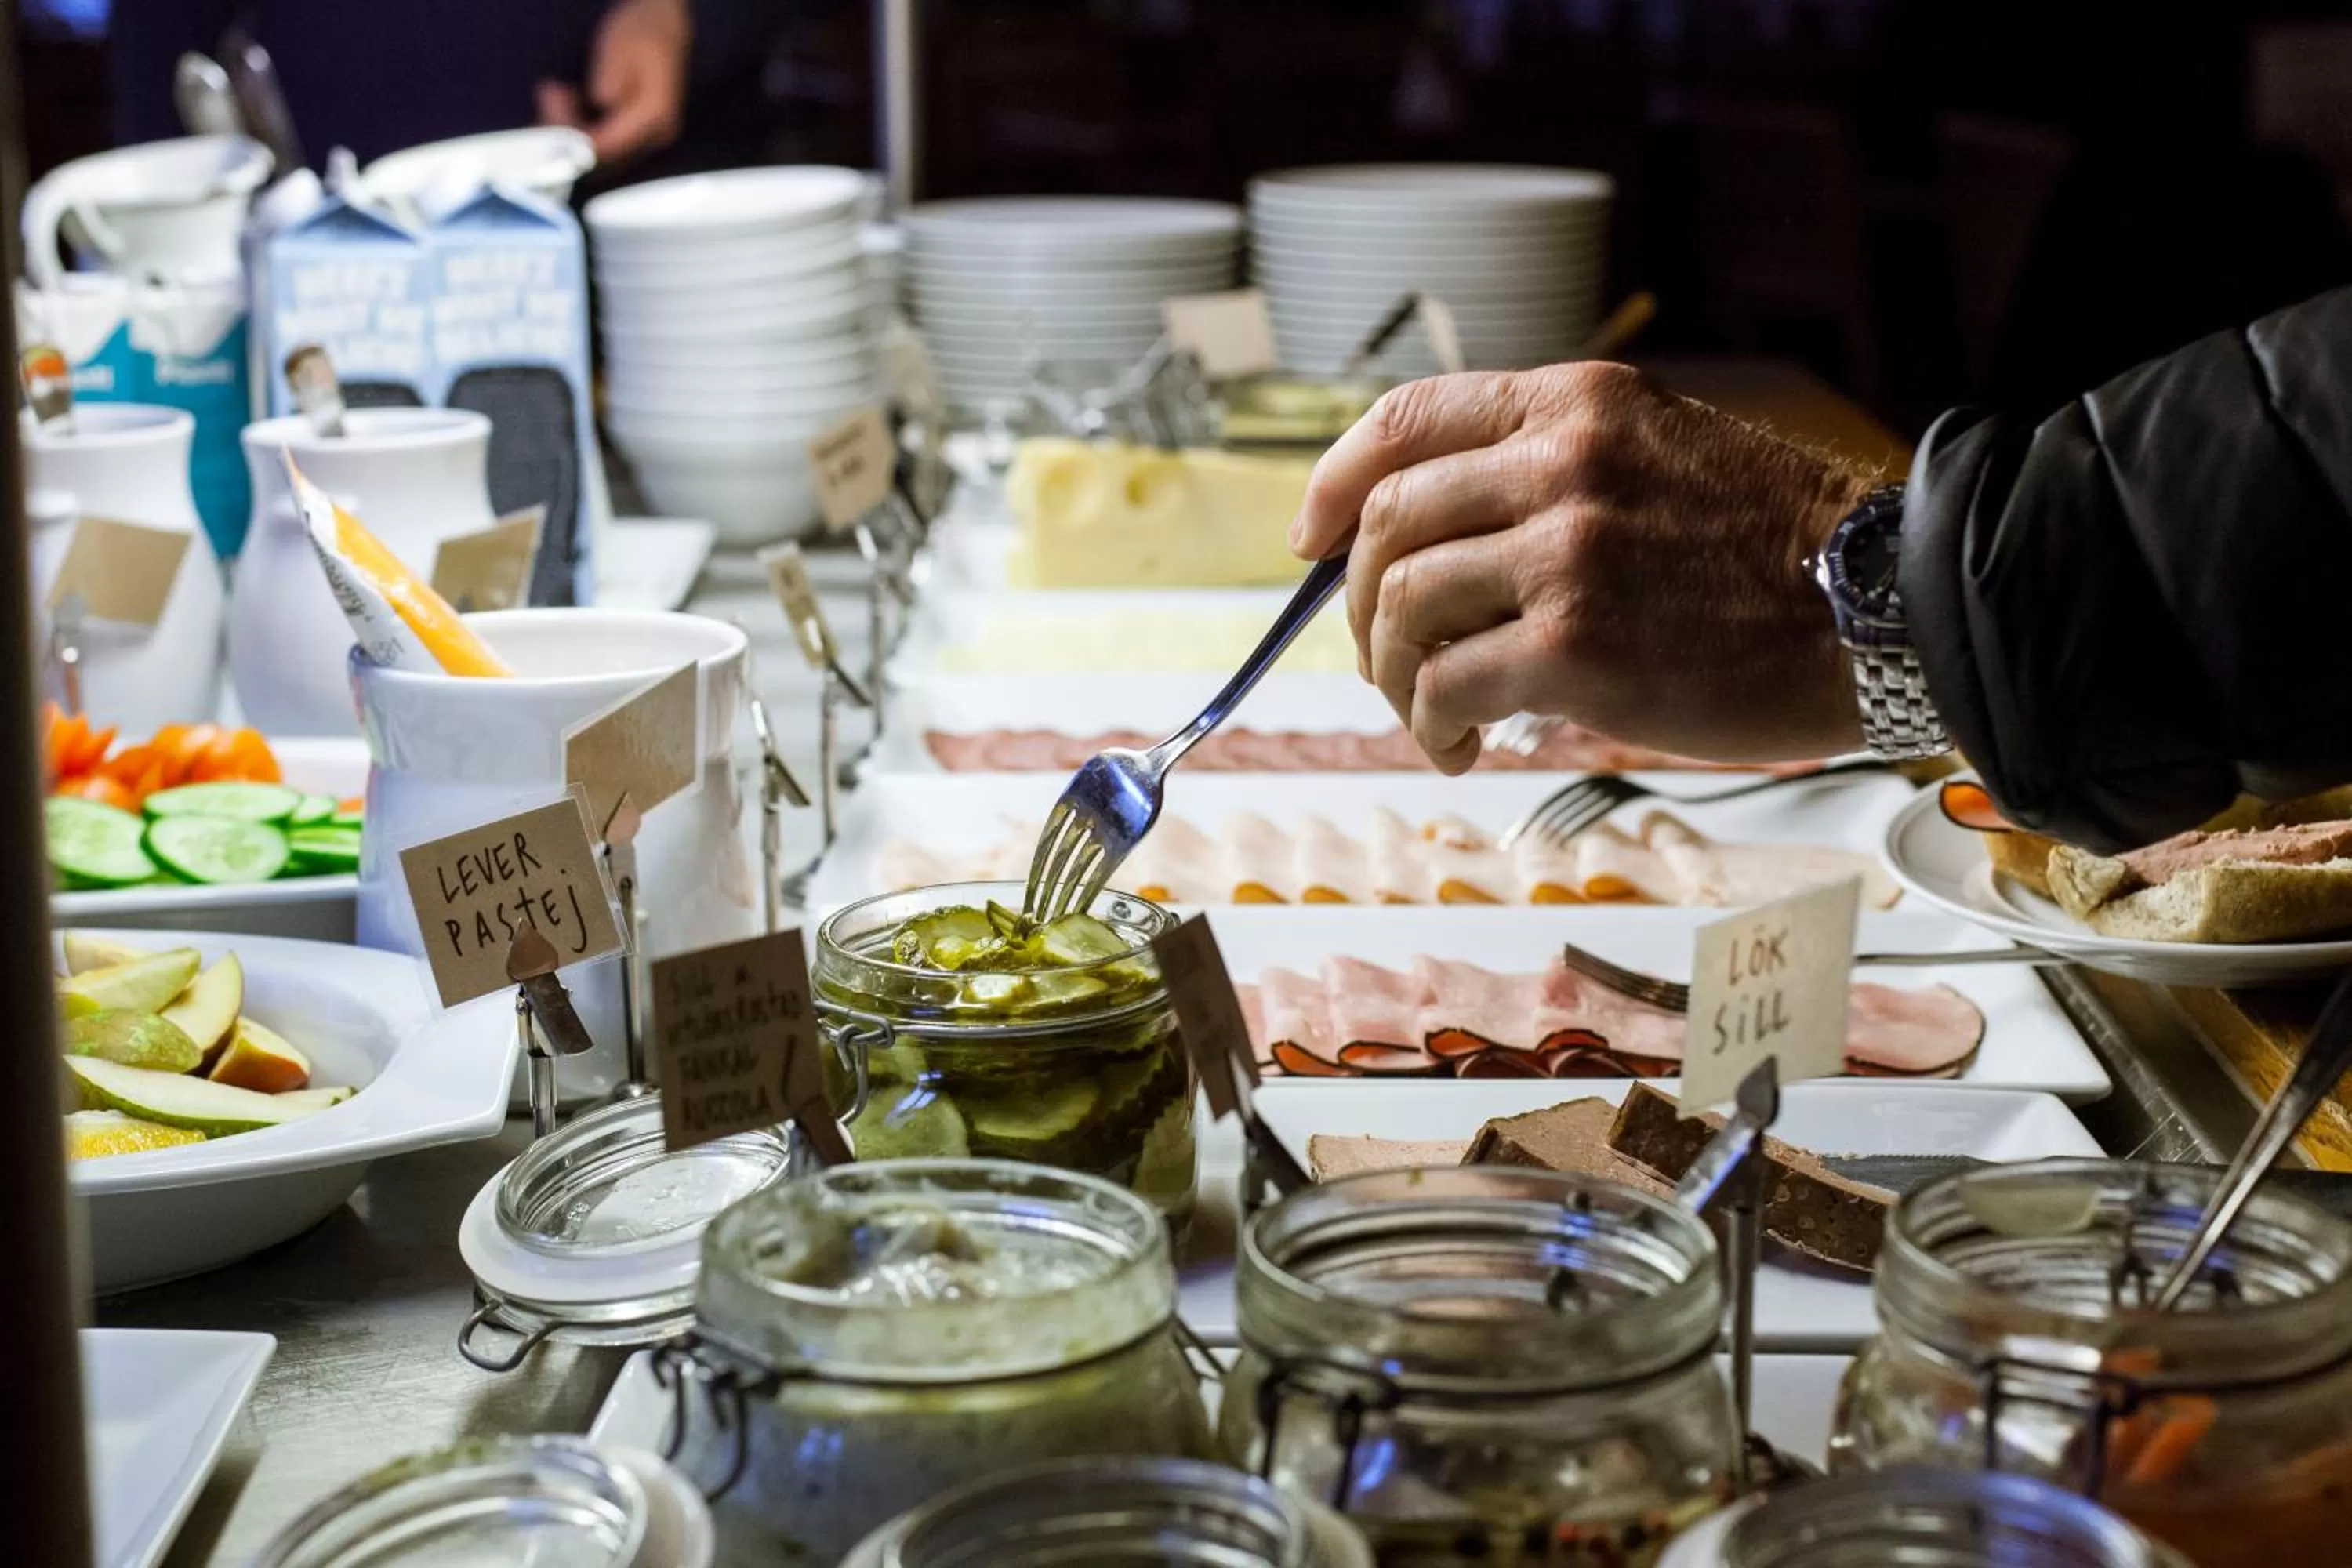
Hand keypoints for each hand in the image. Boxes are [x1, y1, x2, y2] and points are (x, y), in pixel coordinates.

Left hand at [537, 0, 690, 164]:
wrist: (664, 25)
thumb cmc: (643, 32)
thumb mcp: (622, 47)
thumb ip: (611, 77)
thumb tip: (600, 102)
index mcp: (656, 116)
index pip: (609, 145)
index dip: (573, 138)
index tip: (550, 107)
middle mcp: (655, 136)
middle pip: (603, 155)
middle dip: (567, 132)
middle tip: (547, 93)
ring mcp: (646, 137)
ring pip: (600, 151)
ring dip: (569, 128)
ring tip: (553, 91)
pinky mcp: (634, 132)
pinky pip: (603, 141)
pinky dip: (578, 126)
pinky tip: (566, 98)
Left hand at [1289, 362, 1879, 772]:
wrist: (1877, 612)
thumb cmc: (1772, 551)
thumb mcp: (1659, 452)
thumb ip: (1551, 468)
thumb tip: (1432, 535)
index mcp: (1575, 404)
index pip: (1406, 420)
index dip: (1334, 482)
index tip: (1308, 539)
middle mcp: (1562, 462)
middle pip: (1386, 524)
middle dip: (1359, 604)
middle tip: (1384, 657)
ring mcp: (1568, 552)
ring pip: (1403, 607)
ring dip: (1392, 674)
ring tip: (1427, 714)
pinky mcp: (1578, 646)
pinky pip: (1446, 685)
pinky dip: (1429, 724)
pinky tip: (1457, 745)